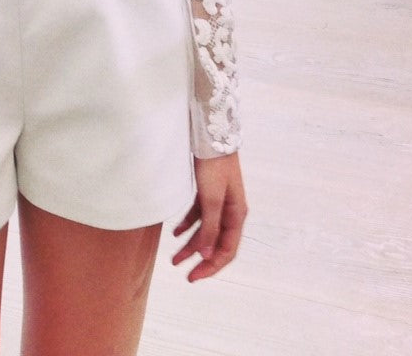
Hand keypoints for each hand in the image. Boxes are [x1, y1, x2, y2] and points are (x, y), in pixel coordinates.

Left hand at [172, 153, 246, 281]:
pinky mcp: (209, 190)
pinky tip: (175, 231)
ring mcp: (220, 201)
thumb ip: (210, 227)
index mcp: (237, 215)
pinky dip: (188, 224)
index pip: (227, 250)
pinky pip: (199, 214)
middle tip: (182, 271)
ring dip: (191, 243)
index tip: (193, 277)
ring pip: (205, 230)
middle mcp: (230, 211)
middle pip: (216, 243)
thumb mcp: (211, 198)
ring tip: (174, 257)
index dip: (211, 266)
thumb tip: (207, 255)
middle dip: (199, 259)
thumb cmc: (214, 165)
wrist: (211, 134)